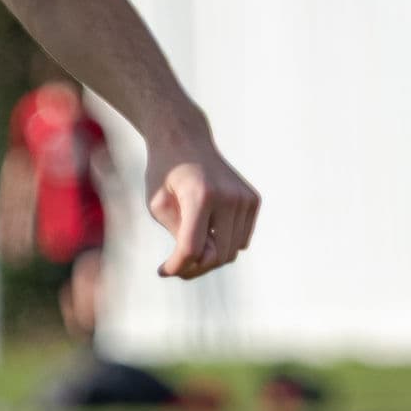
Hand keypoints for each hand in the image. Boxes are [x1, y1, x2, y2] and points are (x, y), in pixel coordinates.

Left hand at [143, 136, 259, 280]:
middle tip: (174, 265)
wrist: (185, 139)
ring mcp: (245, 198)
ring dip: (210, 257)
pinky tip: (207, 232)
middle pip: (216, 255)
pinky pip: (241, 240)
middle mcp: (229, 196)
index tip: (162, 271)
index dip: (176, 266)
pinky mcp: (253, 200)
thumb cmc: (165, 174)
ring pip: (231, 252)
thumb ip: (179, 236)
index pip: (192, 248)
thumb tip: (202, 263)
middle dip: (193, 267)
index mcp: (201, 195)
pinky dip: (224, 244)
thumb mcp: (158, 205)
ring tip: (188, 250)